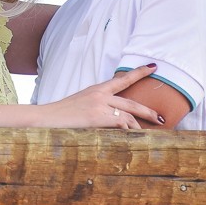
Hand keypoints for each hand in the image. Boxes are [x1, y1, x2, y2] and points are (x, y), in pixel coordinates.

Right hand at [38, 65, 163, 128]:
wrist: (44, 118)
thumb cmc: (60, 116)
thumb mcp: (80, 106)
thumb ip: (97, 108)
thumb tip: (113, 119)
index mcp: (96, 90)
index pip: (122, 79)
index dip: (139, 73)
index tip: (153, 67)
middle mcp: (100, 94)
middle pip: (131, 102)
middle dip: (148, 111)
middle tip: (161, 118)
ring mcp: (99, 105)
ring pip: (128, 116)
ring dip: (138, 127)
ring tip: (144, 136)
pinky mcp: (97, 117)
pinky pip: (120, 124)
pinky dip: (128, 131)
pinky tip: (131, 137)